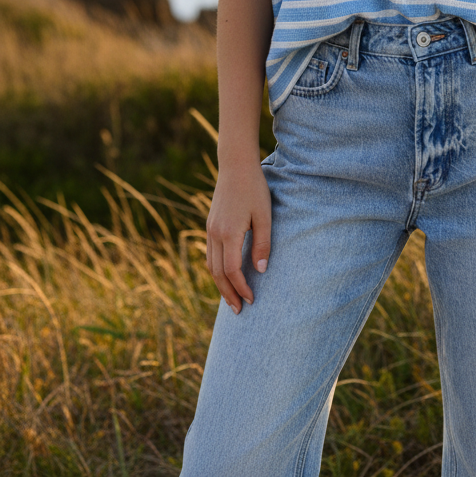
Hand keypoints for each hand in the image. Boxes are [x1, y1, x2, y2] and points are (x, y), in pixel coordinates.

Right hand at [205, 160, 271, 312]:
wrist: (236, 165)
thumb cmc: (255, 188)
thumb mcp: (264, 215)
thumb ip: (262, 243)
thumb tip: (259, 271)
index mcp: (228, 233)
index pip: (231, 271)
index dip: (241, 288)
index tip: (252, 300)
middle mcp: (215, 234)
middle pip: (218, 273)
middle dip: (228, 294)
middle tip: (239, 311)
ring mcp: (210, 229)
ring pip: (211, 265)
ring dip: (220, 284)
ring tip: (232, 299)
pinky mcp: (210, 224)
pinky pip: (210, 254)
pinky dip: (217, 270)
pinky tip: (225, 275)